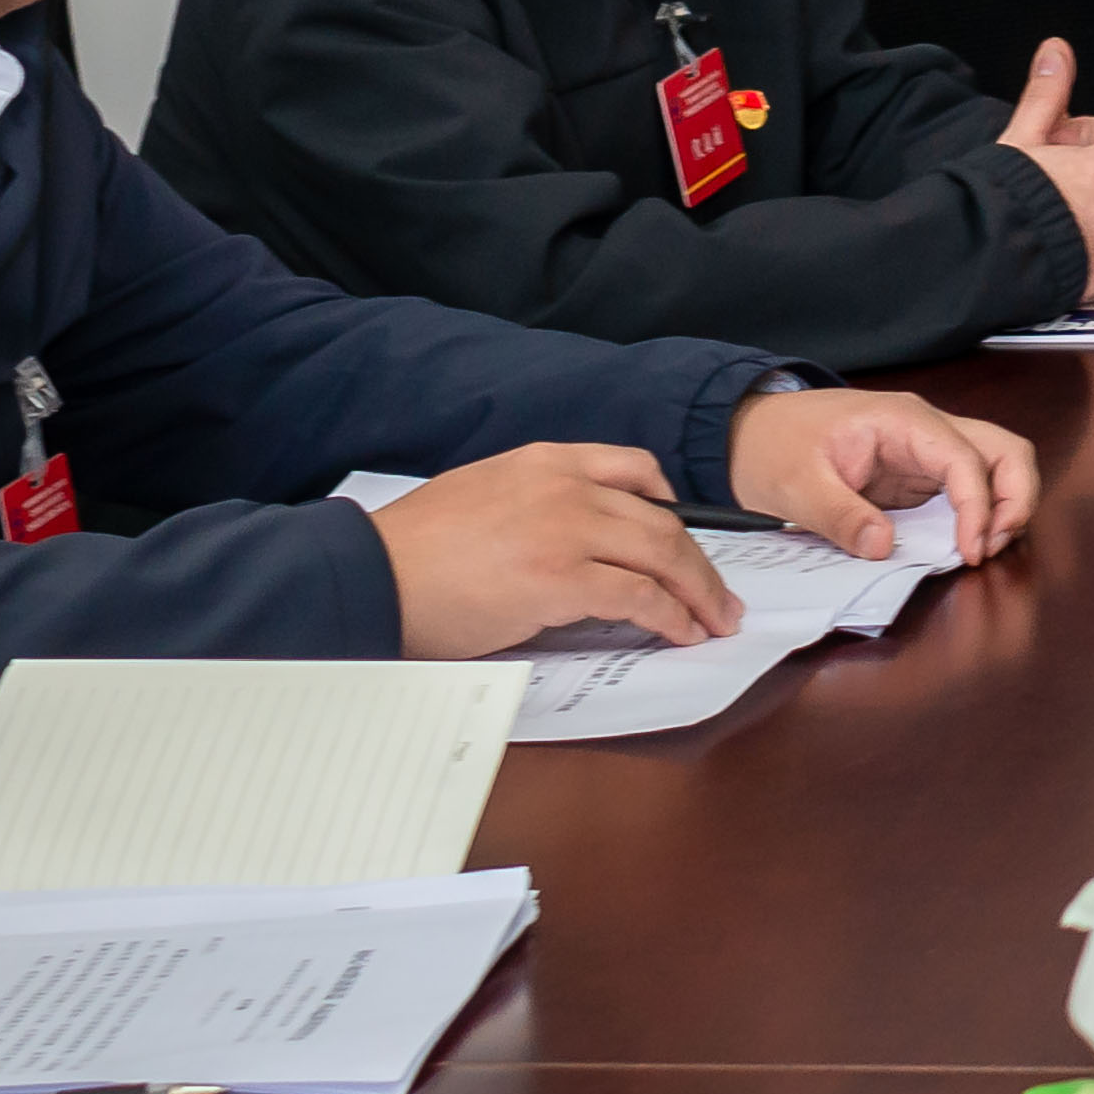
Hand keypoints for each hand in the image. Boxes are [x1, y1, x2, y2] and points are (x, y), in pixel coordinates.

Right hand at [378, 442, 750, 652]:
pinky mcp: (561, 579)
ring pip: (662, 556)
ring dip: (698, 594)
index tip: (685, 538)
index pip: (633, 468)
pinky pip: (639, 598)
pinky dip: (670, 617)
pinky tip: (681, 634)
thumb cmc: (416, 551)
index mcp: (543, 459)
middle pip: (662, 520)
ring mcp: (566, 530)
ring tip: (714, 621)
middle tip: (720, 596)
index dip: (671, 506)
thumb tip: (578, 544)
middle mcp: (564, 485)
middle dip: (700, 563)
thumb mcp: (483, 495)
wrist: (374, 575)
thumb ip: (536, 504)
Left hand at [731, 385, 1041, 559]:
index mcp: (902, 421)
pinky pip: (968, 490)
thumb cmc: (772, 447)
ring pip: (996, 466)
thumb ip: (841, 516)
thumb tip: (884, 548)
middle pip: (1004, 450)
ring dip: (1004, 507)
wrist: (748, 432)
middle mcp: (926, 430)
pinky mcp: (919, 475)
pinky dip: (980, 516)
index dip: (978, 506)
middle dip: (1014, 498)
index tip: (969, 552)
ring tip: (981, 550)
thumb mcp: (796, 486)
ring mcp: (926, 452)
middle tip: (990, 547)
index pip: (965, 458)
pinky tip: (965, 546)